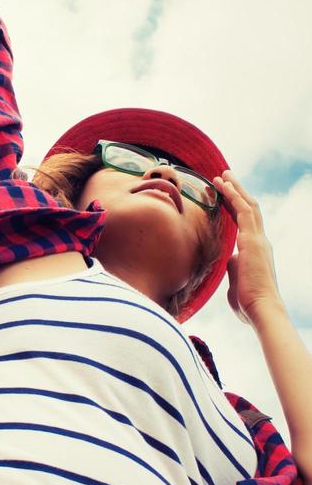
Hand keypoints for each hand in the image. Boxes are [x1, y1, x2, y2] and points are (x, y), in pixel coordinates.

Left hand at [213, 170, 282, 324]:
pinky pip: (243, 211)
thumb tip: (230, 259)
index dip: (235, 207)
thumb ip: (234, 268)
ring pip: (248, 205)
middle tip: (225, 176)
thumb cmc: (249, 303)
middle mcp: (260, 241)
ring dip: (235, 188)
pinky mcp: (252, 241)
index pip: (246, 222)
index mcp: (256, 250)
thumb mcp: (237, 282)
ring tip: (223, 174)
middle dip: (237, 191)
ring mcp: (258, 239)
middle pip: (250, 208)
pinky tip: (223, 185)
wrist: (262, 309)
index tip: (225, 195)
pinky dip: (233, 196)